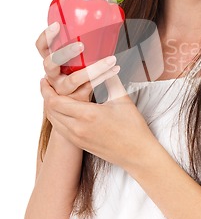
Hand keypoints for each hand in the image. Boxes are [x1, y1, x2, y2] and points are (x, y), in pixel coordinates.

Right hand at [36, 22, 119, 100]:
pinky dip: (104, 77)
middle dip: (65, 52)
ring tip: (111, 59)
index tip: (58, 25)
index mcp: (51, 60)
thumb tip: (107, 2)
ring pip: (73, 79)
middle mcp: (52, 75)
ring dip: (94, 69)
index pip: (41, 47)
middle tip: (81, 45)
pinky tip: (115, 69)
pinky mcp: (75, 99)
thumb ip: (84, 37)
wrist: (77, 102)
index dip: (47, 36)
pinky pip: (89, 87)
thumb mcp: (75, 56)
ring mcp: (62, 88)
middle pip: (51, 63)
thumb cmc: (78, 71)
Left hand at [40, 74, 157, 169]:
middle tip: (47, 84)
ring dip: (50, 108)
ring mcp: (78, 138)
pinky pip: (61, 129)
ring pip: (54, 121)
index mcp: (87, 115)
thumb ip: (110, 80)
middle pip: (50, 111)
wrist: (137, 154)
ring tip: (53, 95)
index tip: (45, 79)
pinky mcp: (80, 144)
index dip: (47, 89)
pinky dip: (58, 118)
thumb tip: (106, 64)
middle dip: (46, 96)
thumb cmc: (133, 127)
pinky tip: (63, 110)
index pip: (55, 101)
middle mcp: (78, 128)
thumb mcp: (122, 99)